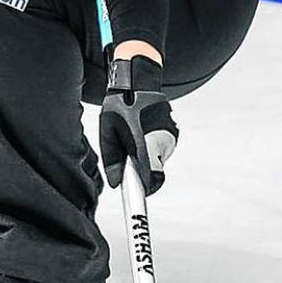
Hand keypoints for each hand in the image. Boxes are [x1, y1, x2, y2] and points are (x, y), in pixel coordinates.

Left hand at [99, 56, 178, 193]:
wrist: (139, 79)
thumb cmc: (120, 104)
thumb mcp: (107, 130)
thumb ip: (111, 159)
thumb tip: (116, 183)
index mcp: (145, 142)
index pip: (151, 178)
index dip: (144, 192)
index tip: (139, 203)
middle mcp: (162, 141)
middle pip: (155, 171)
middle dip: (142, 170)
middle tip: (128, 155)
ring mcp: (171, 136)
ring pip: (159, 160)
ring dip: (147, 156)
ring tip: (134, 135)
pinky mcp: (174, 132)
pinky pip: (162, 149)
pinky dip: (152, 147)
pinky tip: (142, 130)